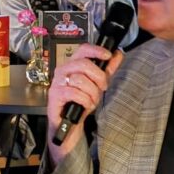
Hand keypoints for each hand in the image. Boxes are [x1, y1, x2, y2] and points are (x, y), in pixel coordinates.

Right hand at [46, 44, 123, 163]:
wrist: (68, 123)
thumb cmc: (80, 102)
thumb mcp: (97, 84)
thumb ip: (107, 69)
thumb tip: (118, 54)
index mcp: (72, 65)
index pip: (83, 49)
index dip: (96, 50)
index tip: (108, 56)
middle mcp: (63, 71)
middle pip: (83, 64)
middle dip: (98, 76)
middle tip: (103, 87)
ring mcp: (57, 82)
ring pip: (80, 79)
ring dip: (91, 92)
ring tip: (92, 100)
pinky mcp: (55, 95)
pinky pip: (74, 93)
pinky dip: (84, 100)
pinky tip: (85, 105)